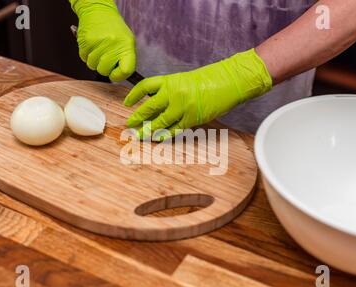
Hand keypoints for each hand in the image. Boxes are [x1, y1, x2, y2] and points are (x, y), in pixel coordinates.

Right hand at [70, 0, 135, 81]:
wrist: (99, 11)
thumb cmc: (114, 30)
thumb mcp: (127, 43)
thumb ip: (125, 60)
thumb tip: (119, 76)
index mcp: (127, 46)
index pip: (125, 71)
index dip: (119, 76)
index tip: (116, 73)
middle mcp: (113, 44)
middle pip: (105, 71)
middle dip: (104, 68)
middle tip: (106, 57)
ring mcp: (99, 43)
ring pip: (92, 66)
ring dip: (94, 61)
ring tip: (99, 48)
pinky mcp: (86, 41)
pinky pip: (84, 58)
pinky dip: (87, 55)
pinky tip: (92, 45)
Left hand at [124, 49, 272, 140]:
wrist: (228, 81)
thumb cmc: (209, 79)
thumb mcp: (184, 80)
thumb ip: (169, 91)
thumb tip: (156, 105)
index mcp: (170, 81)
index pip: (145, 87)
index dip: (133, 95)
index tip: (127, 103)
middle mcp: (173, 93)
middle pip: (149, 108)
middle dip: (137, 118)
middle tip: (130, 125)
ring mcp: (182, 107)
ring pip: (160, 122)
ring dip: (149, 131)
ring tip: (140, 136)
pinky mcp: (192, 118)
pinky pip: (175, 130)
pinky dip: (166, 135)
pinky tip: (159, 139)